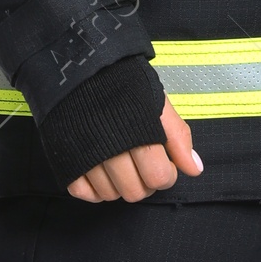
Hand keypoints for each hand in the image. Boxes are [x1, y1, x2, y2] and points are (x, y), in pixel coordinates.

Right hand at [67, 95, 202, 202]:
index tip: (164, 163)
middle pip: (134, 192)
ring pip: (109, 195)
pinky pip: (81, 192)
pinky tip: (101, 175)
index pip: (158, 178)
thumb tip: (195, 170)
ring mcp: (85, 156)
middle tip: (143, 166)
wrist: (82, 66)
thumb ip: (178, 137)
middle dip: (145, 184)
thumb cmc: (125, 84)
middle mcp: (110, 149)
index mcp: (139, 135)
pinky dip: (94, 190)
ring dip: (120, 187)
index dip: (167, 175)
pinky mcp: (66, 158)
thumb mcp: (158, 104)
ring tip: (122, 167)